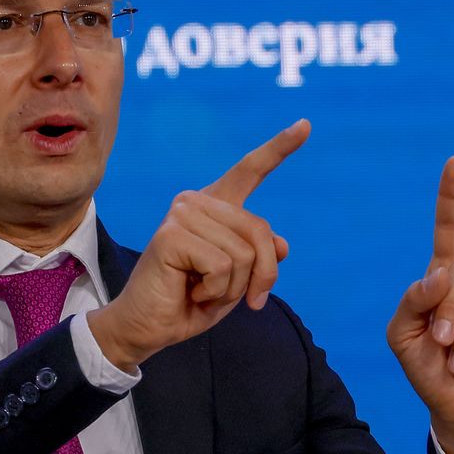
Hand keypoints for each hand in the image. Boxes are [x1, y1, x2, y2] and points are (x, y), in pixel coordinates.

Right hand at [88, 119, 310, 371]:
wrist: (149, 328)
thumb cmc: (192, 300)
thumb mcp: (239, 280)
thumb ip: (259, 257)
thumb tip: (282, 246)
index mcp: (216, 205)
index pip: (250, 170)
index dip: (279, 148)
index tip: (304, 125)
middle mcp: (197, 201)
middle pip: (260, 231)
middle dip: (260, 275)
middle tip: (243, 299)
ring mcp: (182, 214)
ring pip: (243, 254)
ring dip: (231, 288)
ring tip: (203, 292)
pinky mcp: (171, 234)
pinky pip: (222, 266)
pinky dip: (215, 291)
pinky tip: (191, 292)